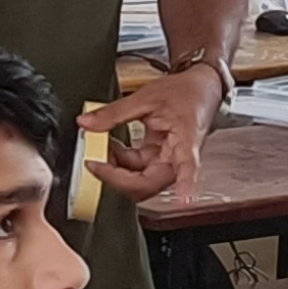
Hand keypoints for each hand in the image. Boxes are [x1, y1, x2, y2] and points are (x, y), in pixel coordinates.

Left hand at [80, 71, 219, 203]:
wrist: (200, 89)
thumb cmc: (186, 93)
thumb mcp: (147, 97)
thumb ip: (114, 112)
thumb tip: (87, 123)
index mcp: (186, 141)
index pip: (187, 168)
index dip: (186, 185)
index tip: (185, 200)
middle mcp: (178, 159)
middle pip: (148, 183)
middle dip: (118, 177)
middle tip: (96, 162)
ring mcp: (168, 163)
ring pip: (139, 180)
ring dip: (117, 171)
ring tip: (101, 150)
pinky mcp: (160, 160)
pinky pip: (138, 171)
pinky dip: (121, 162)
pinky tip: (111, 149)